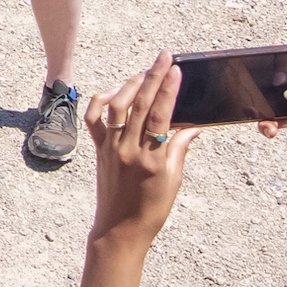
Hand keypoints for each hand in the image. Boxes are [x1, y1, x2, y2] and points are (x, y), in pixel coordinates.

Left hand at [87, 53, 197, 252]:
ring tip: (144, 72)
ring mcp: (110, 148)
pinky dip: (101, 102)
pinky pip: (94, 120)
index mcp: (151, 158)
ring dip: (129, 85)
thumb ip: (180, 149)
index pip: (160, 114)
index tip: (175, 69)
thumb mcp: (174, 180)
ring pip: (116, 107)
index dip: (168, 89)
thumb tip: (192, 126)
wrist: (120, 229)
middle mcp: (128, 149)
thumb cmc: (152, 208)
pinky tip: (114, 92)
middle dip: (153, 77)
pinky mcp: (98, 150)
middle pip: (139, 104)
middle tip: (163, 57)